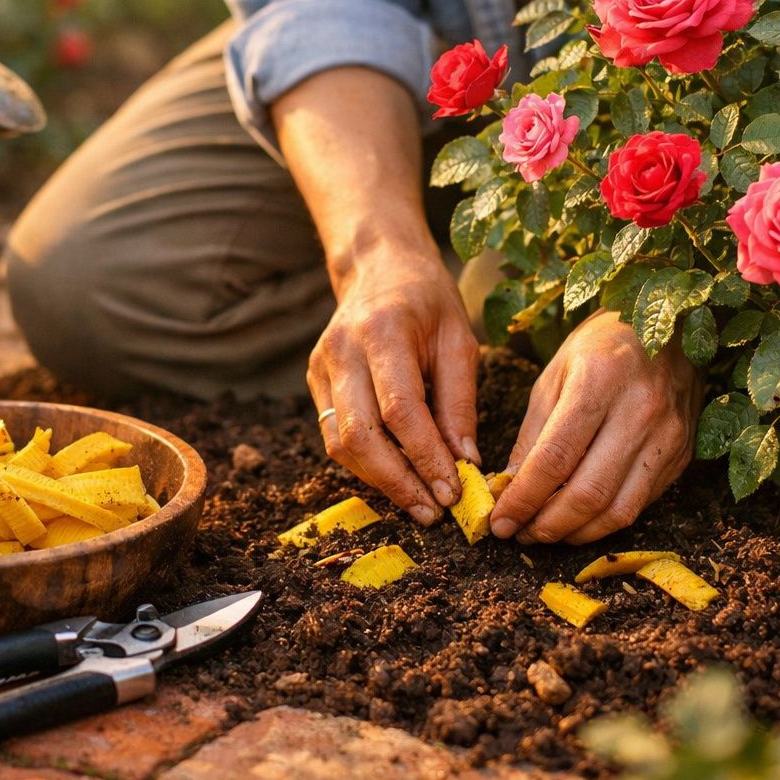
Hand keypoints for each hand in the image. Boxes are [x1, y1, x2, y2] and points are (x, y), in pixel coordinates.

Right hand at [305, 242, 479, 525]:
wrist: (379, 266)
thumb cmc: (428, 300)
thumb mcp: (459, 340)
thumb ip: (460, 402)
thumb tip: (465, 463)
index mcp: (383, 332)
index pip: (400, 410)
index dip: (425, 458)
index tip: (454, 491)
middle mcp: (342, 350)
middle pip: (360, 436)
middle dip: (398, 483)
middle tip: (434, 512)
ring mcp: (321, 366)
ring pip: (340, 443)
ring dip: (379, 481)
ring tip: (419, 503)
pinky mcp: (314, 379)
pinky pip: (334, 434)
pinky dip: (365, 463)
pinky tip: (397, 477)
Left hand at [490, 310, 698, 543]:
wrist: (673, 326)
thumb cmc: (604, 344)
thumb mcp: (556, 374)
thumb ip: (533, 433)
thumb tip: (510, 486)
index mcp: (599, 382)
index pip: (555, 458)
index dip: (524, 498)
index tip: (499, 520)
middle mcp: (640, 412)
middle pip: (588, 492)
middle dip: (546, 525)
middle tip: (518, 533)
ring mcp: (667, 437)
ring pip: (619, 510)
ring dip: (576, 533)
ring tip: (544, 533)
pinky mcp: (682, 455)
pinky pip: (640, 503)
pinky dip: (605, 521)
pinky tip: (579, 519)